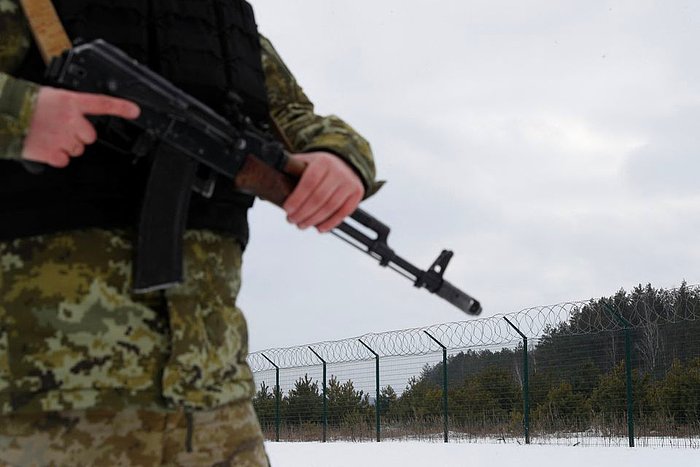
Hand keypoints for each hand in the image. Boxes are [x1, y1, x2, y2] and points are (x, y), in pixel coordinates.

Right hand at [21, 87, 140, 167]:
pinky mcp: (53, 153)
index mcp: (70, 102)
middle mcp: (70, 120)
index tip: (135, 111)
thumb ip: (70, 108)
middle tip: (59, 128)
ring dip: (66, 145)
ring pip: (77, 149)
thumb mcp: (51, 97)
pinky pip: (64, 160)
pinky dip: (55, 157)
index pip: (101, 103)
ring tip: (47, 134)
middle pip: (89, 136)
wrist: (2, 113)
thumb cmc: (23, 104)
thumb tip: (78, 119)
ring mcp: (62, 138)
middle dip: (78, 135)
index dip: (121, 108)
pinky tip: (44, 145)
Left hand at [283, 151, 363, 231]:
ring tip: (302, 225)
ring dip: (314, 220)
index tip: (287, 209)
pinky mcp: (357, 193)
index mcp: (322, 162)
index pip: (308, 183)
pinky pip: (344, 212)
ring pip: (330, 207)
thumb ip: (290, 169)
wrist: (345, 162)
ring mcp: (349, 183)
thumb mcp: (306, 161)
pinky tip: (319, 228)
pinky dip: (330, 223)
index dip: (297, 199)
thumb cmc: (319, 166)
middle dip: (303, 213)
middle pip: (318, 198)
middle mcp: (338, 171)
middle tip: (291, 220)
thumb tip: (267, 181)